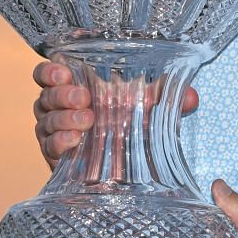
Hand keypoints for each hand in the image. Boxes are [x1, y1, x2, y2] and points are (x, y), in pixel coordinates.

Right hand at [33, 60, 198, 169]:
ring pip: (45, 120)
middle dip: (62, 94)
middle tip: (84, 98)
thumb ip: (167, 98)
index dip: (51, 71)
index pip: (49, 73)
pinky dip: (60, 141)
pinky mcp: (56, 157)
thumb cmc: (130, 123)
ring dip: (63, 118)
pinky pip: (49, 146)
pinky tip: (75, 140)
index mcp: (74, 87)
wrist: (125, 166)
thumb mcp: (149, 108)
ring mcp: (54, 133)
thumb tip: (192, 97)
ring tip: (86, 121)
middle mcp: (58, 108)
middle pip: (46, 95)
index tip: (66, 71)